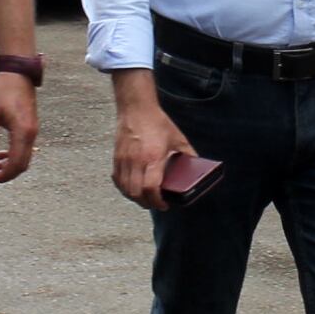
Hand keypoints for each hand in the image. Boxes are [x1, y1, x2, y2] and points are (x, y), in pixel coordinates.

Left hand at [0, 71, 38, 183]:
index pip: (16, 162)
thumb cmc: (2, 89)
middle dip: (6, 173)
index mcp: (22, 132)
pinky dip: (13, 155)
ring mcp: (32, 130)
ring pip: (24, 156)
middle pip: (22, 163)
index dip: (4, 175)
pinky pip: (24, 147)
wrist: (17, 72)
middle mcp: (31, 133)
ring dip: (9, 164)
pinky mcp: (30, 126)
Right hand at [110, 82, 194, 211]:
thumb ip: (188, 154)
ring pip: (125, 189)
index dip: (157, 201)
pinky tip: (132, 188)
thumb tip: (197, 167)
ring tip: (145, 198)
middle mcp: (136, 160)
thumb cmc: (157, 122)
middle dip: (147, 203)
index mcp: (153, 157)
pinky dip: (124, 189)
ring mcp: (124, 160)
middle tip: (156, 203)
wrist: (136, 108)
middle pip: (136, 193)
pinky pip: (117, 180)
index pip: (150, 188)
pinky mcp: (116, 157)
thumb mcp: (178, 138)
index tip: (164, 204)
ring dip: (135, 198)